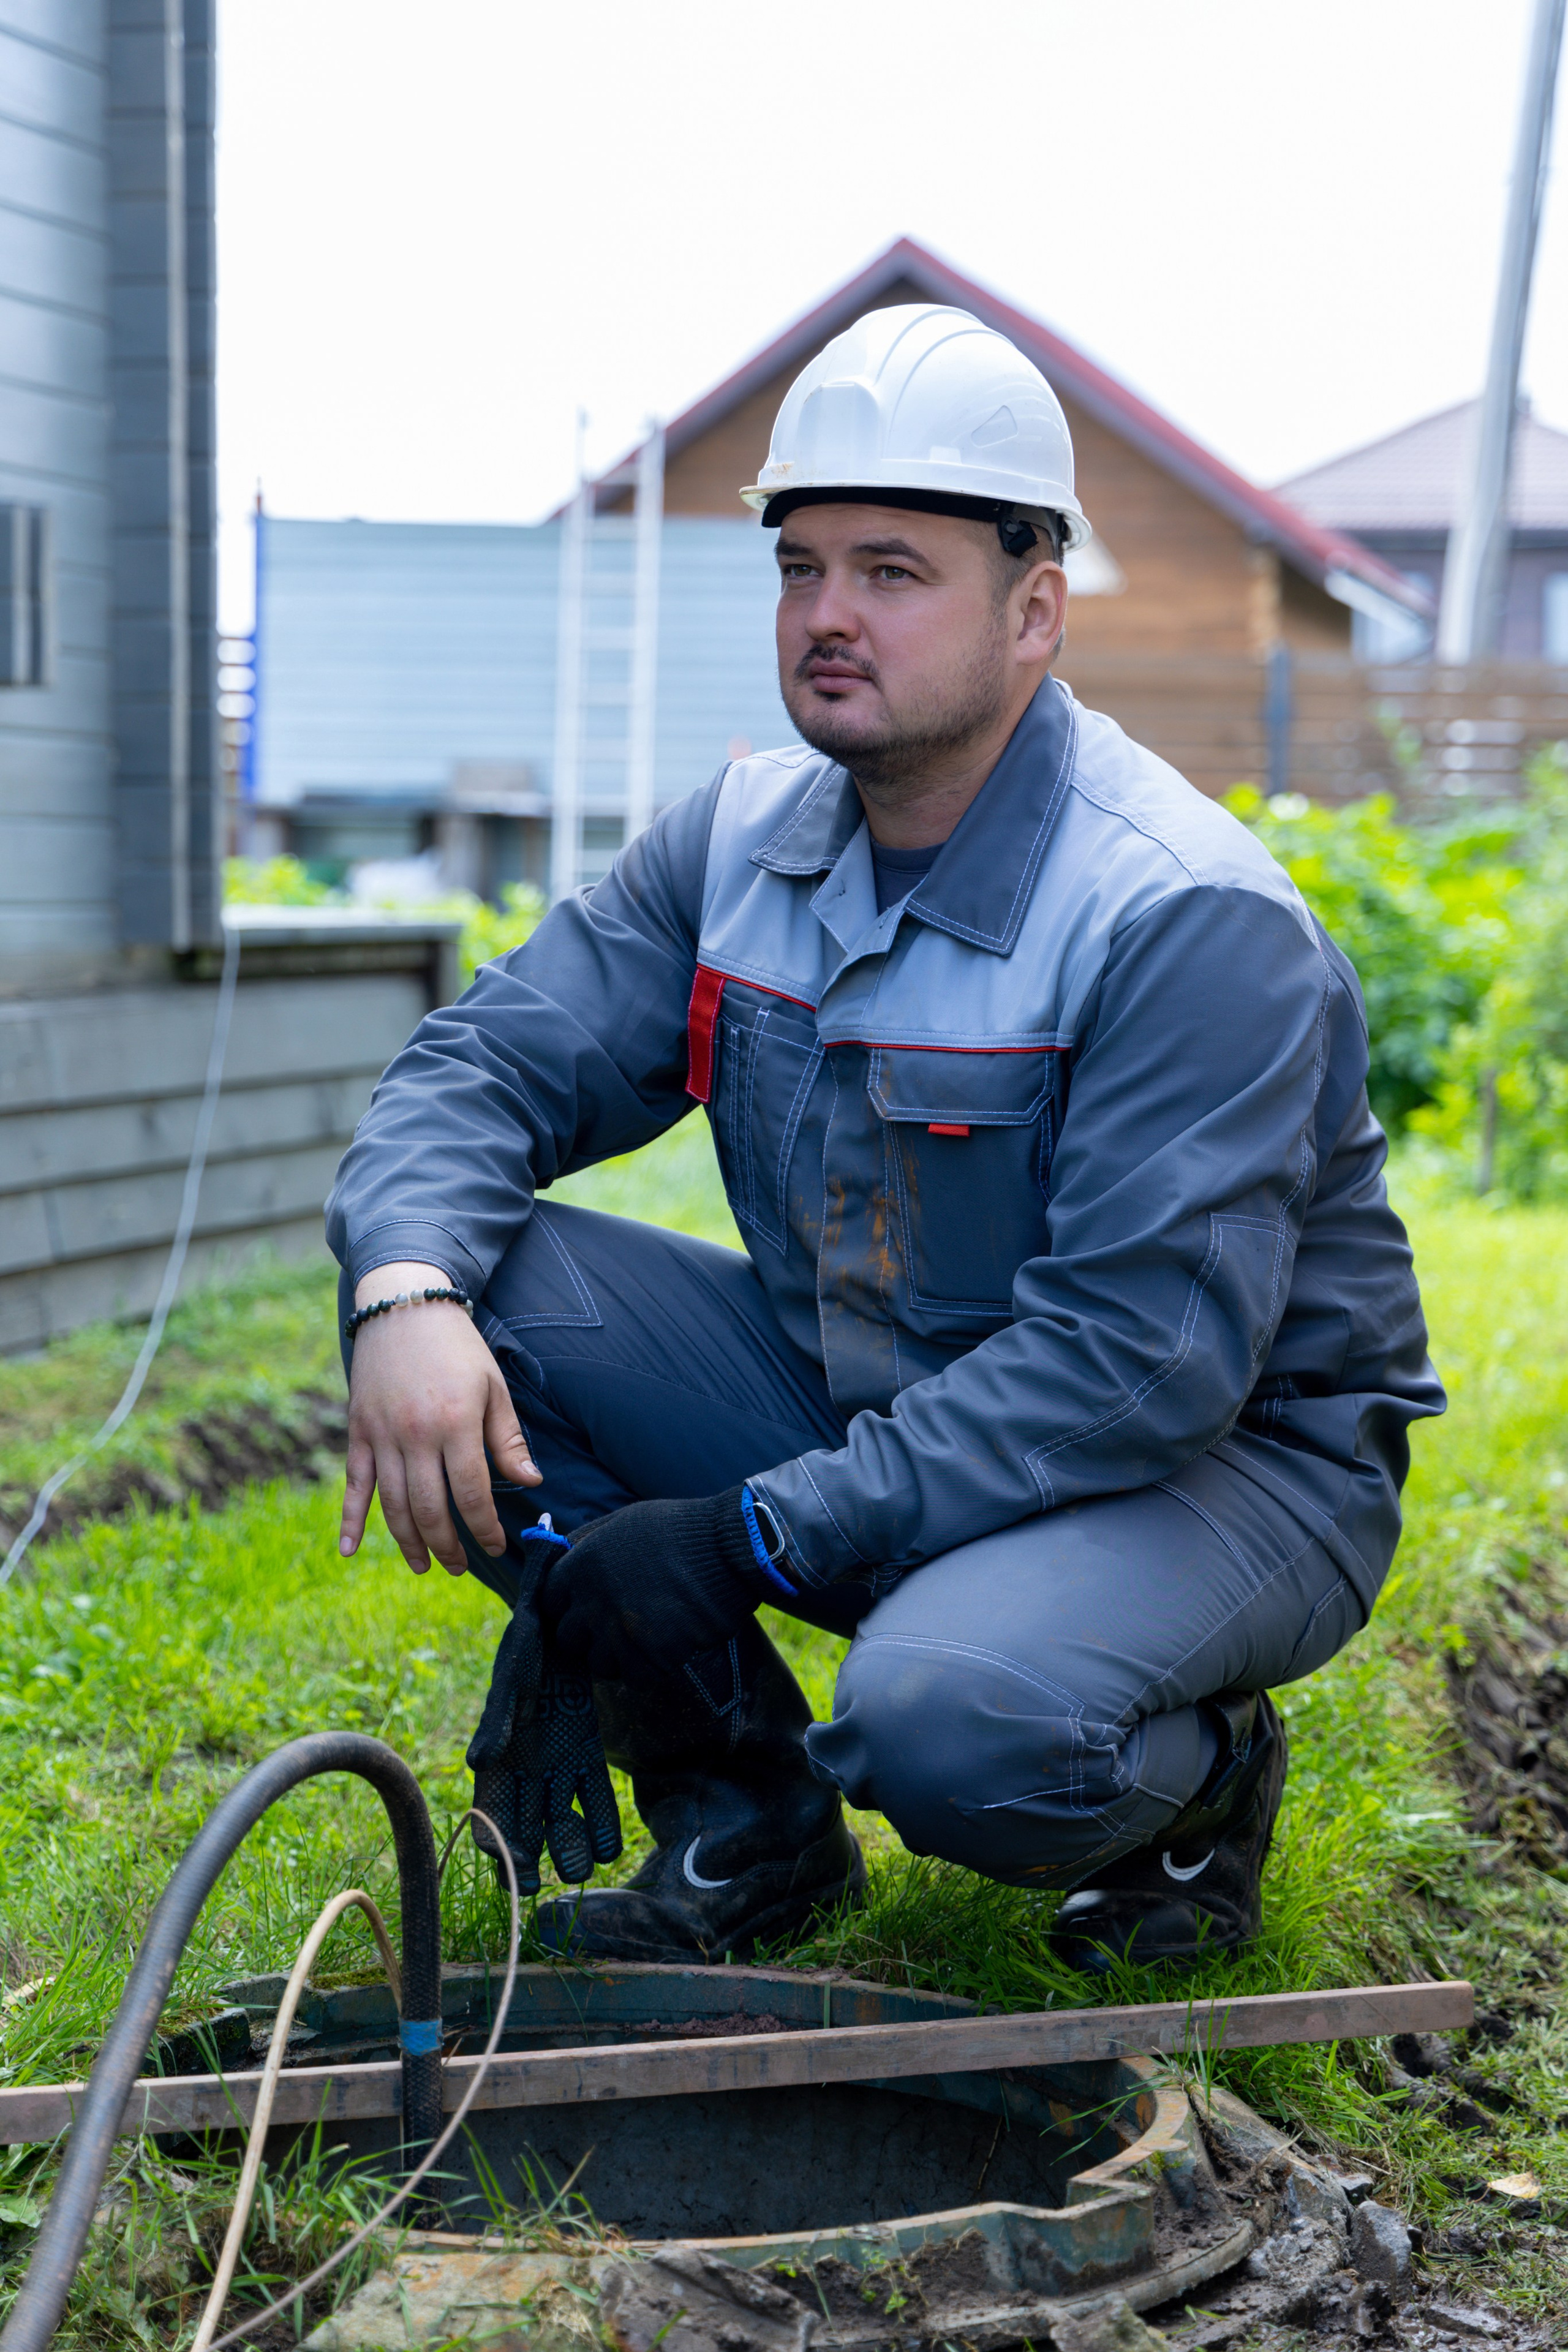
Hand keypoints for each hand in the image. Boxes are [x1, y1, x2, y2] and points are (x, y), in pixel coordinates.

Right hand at [340, 1260, 539, 1572]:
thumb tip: (530, 1483)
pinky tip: (349, 1551)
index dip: (485, 1527)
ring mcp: (382, 1436)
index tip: (497, 1545)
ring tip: (425, 1565)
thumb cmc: (457, 1348)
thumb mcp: (493, 1387)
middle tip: (459, 1567)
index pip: (472, 1493)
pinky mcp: (358, 1432)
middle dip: (448, 1545)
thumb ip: (508, 1440)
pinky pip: (354, 1485)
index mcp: (455, 1424)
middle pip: (430, 1508)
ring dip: (409, 1542)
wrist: (404, 1307)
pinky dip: (349, 1520)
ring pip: (393, 1505)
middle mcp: (415, 1436)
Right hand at [466, 1524, 621, 1891]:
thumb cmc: (525, 1651)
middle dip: (529, 1860)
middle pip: (523, 1829)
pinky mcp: (587, 1756)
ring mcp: (557, 1767)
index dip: (495, 1843)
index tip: (509, 1866)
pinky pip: (594, 1799)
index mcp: (497, 1760)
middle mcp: (524, 1771)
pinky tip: (609, 1846)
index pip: (489, 1813)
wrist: (560, 1622)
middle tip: (539, 1884)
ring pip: (560, 1822)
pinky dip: (601, 1824)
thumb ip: (496, 1723)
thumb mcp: (510, 1682)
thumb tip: (477, 1763)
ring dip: (568, 1849)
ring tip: (581, 1869)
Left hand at [542, 1486, 782, 1683]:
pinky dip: (648, 1669)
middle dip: (589, 1636)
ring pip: (599, 1664)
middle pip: (568, 1639)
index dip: (566, 1607)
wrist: (730, 1547)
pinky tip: (666, 1649)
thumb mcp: (624, 1521)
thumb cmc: (680, 1529)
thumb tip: (564, 1554)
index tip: (582, 1609)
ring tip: (644, 1640)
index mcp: (583, 1565)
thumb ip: (589, 1542)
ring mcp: (621, 1632)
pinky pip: (636, 1678)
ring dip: (618, 1656)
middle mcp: (594, 1601)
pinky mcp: (653, 1655)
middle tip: (616, 1627)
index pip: (548, 1601)